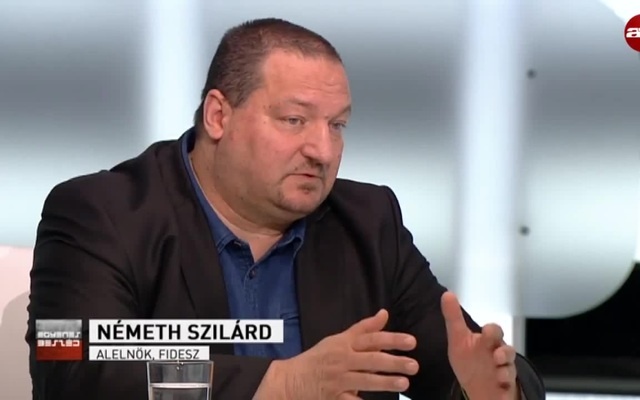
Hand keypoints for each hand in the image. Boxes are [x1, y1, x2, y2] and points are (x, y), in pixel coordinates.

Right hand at [281, 309, 418, 399]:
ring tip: (404, 384)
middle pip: (371, 359)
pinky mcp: (333, 397)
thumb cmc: (318, 359)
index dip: (391, 339)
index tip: (411, 342)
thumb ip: (364, 329)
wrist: (289, 380)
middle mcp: (342, 360)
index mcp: (344, 344)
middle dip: (393, 362)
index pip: (371, 338)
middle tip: (414, 365)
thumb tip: (384, 313)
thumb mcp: (338, 340)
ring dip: (385, 382)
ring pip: (364, 380)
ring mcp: (337, 380)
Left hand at [441, 292, 518, 399]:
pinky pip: (510, 386)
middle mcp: (499, 355)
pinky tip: (500, 383)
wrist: (477, 389)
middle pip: (507, 349)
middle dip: (503, 351)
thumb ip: (453, 317)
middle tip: (495, 354)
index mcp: (487, 342)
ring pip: (511, 368)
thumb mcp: (458, 340)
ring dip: (506, 369)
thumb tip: (447, 293)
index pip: (493, 331)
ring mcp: (505, 371)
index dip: (491, 330)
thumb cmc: (470, 361)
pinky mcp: (507, 387)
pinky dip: (505, 383)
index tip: (485, 331)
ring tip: (499, 370)